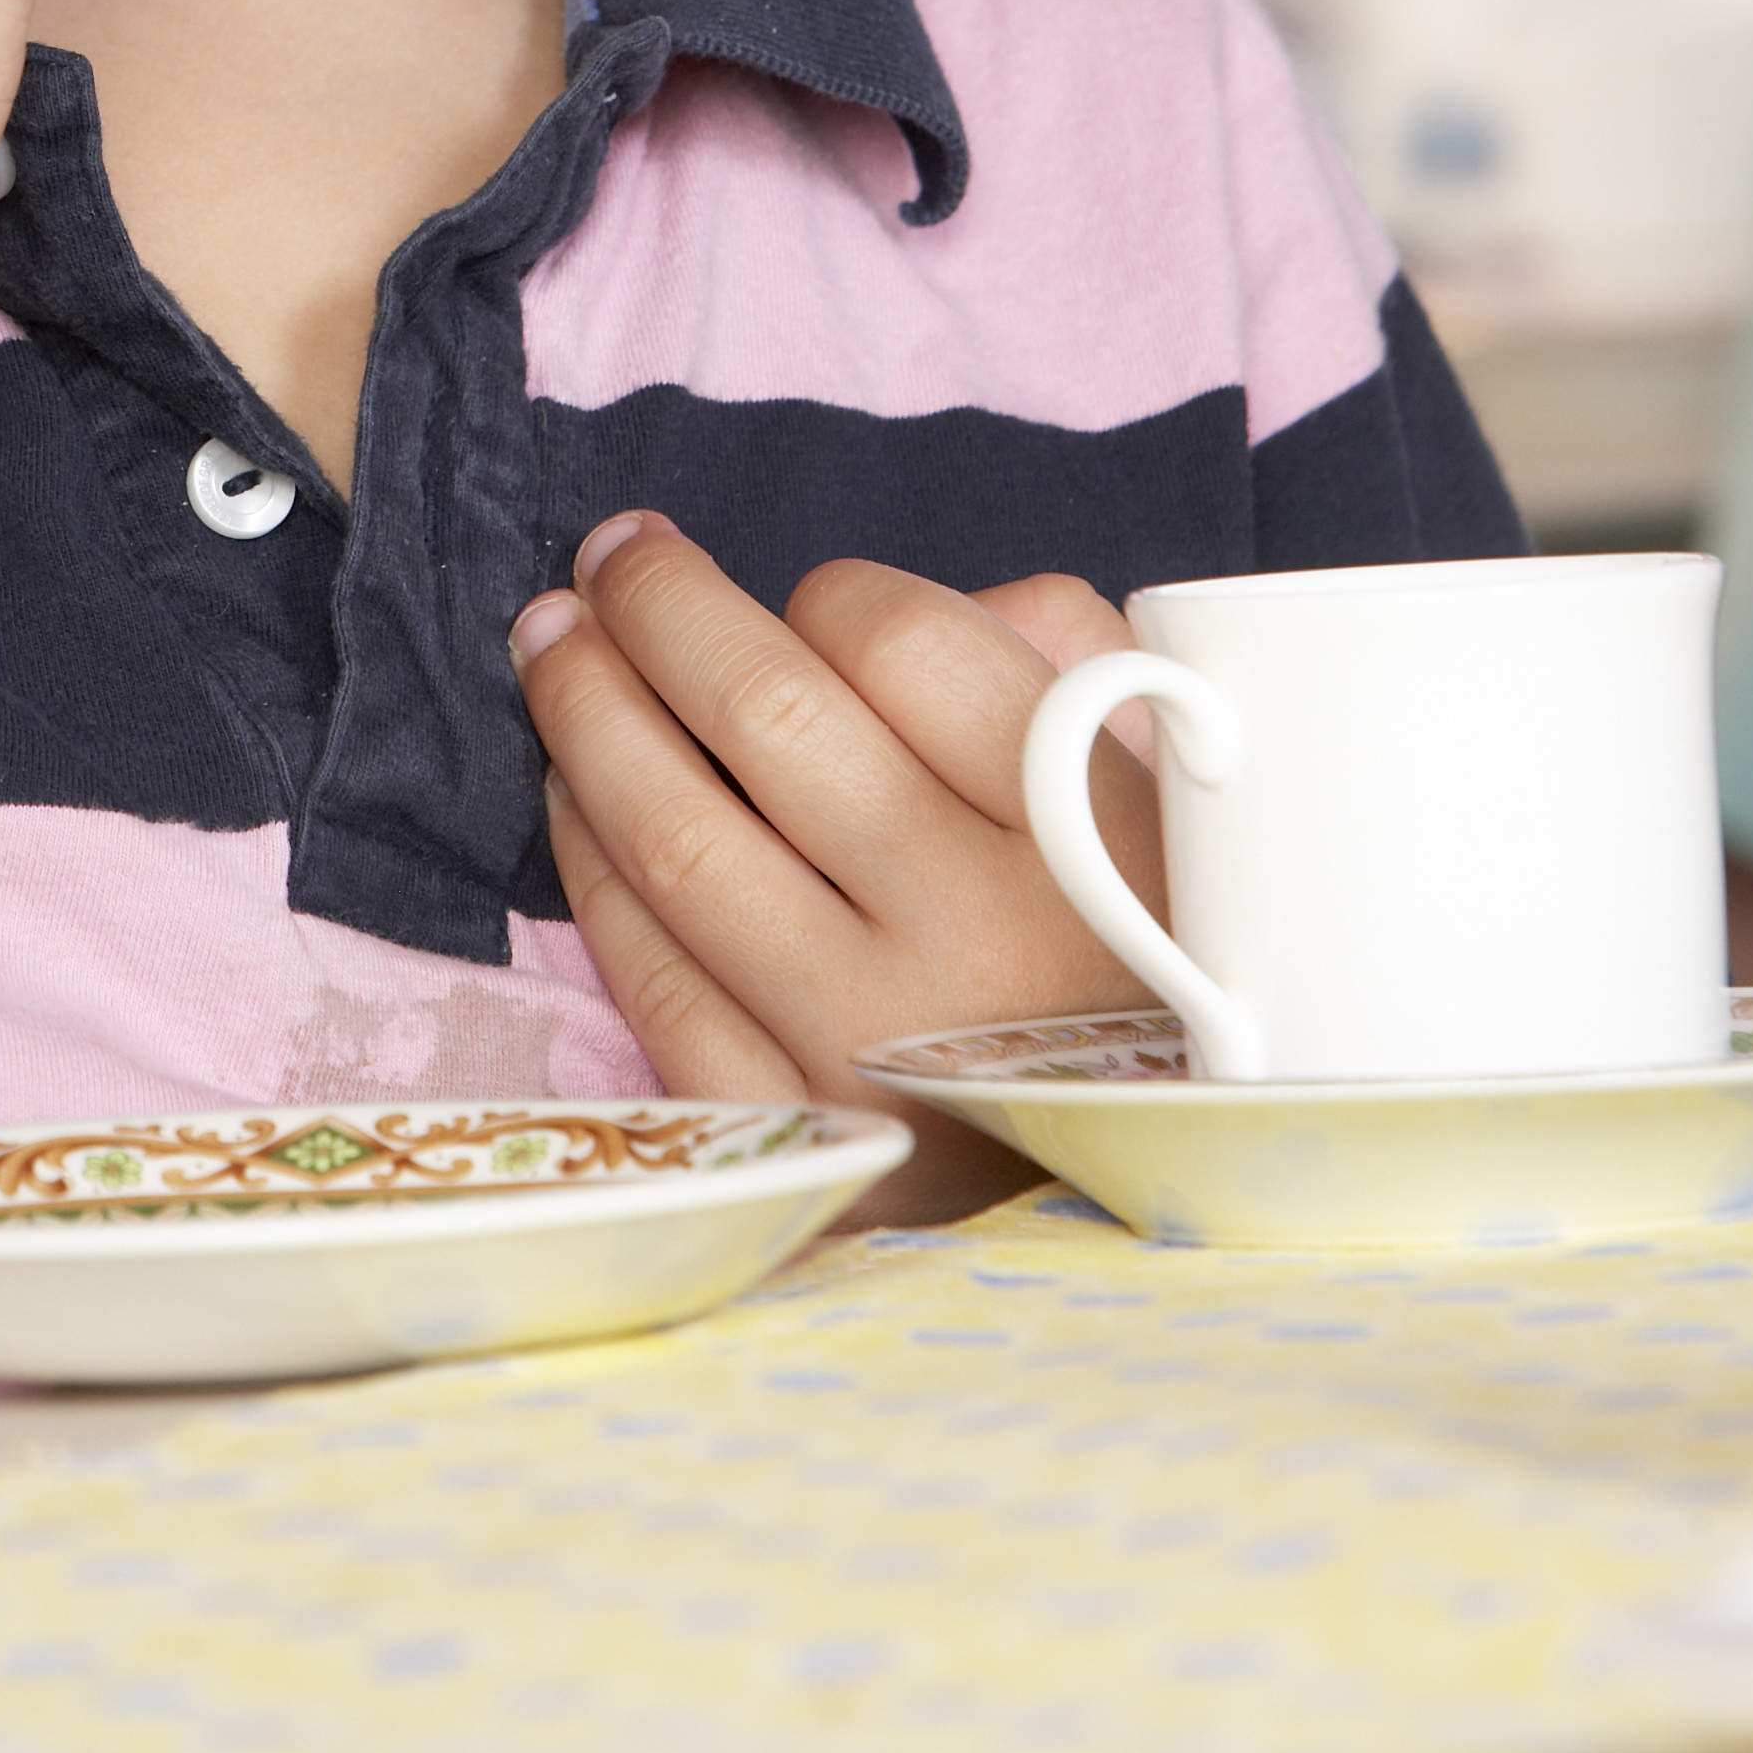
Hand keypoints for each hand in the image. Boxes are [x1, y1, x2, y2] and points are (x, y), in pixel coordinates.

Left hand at [511, 521, 1164, 1218]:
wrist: (1200, 1199)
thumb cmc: (1168, 954)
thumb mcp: (1173, 800)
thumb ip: (1055, 662)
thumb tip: (896, 605)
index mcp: (1085, 828)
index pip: (899, 640)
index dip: (828, 589)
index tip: (809, 591)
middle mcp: (975, 936)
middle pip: (763, 714)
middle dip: (656, 607)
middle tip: (605, 553)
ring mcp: (875, 1047)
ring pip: (677, 842)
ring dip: (587, 719)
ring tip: (552, 642)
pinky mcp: (807, 1146)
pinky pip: (656, 991)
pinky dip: (594, 878)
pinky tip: (574, 804)